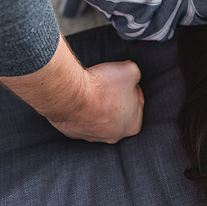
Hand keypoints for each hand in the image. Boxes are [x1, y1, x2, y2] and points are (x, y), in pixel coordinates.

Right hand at [0, 36, 143, 143]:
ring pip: (96, 114)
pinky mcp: (70, 130)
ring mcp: (89, 135)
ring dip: (94, 98)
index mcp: (131, 126)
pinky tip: (76, 89)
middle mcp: (111, 136)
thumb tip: (131, 71)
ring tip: (90, 83)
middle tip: (106, 80)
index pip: (138, 104)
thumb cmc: (102, 85)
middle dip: (113, 95)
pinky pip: (78, 113)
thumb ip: (135, 71)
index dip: (131, 87)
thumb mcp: (130, 69)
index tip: (123, 77)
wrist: (68, 95)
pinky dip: (78, 102)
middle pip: (117, 111)